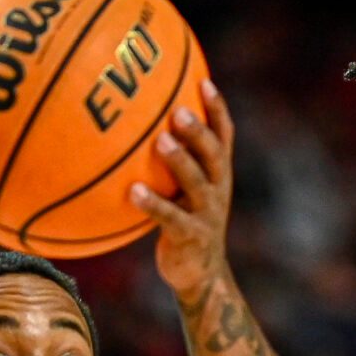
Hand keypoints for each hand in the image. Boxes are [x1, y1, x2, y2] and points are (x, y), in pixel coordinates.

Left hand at [131, 84, 235, 309]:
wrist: (201, 275)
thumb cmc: (185, 224)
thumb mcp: (186, 193)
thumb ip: (174, 165)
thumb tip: (137, 131)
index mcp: (219, 174)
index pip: (224, 135)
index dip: (217, 109)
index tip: (203, 80)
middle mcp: (218, 189)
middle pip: (214, 153)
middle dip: (198, 130)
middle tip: (178, 109)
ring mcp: (207, 214)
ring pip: (196, 182)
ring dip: (179, 160)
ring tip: (159, 141)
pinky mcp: (191, 236)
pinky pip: (170, 217)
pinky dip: (152, 203)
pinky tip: (132, 191)